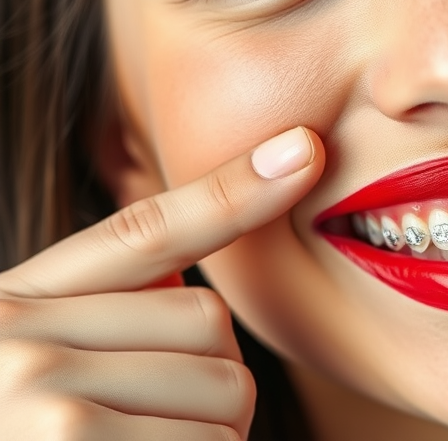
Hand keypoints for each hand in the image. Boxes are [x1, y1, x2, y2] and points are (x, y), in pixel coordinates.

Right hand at [0, 127, 323, 439]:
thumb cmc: (15, 424)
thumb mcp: (21, 361)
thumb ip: (92, 322)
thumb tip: (194, 297)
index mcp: (12, 304)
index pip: (145, 232)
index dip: (233, 189)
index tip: (305, 148)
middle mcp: (20, 336)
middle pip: (210, 326)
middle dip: (213, 386)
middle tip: (153, 430)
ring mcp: (42, 396)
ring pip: (224, 392)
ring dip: (211, 438)